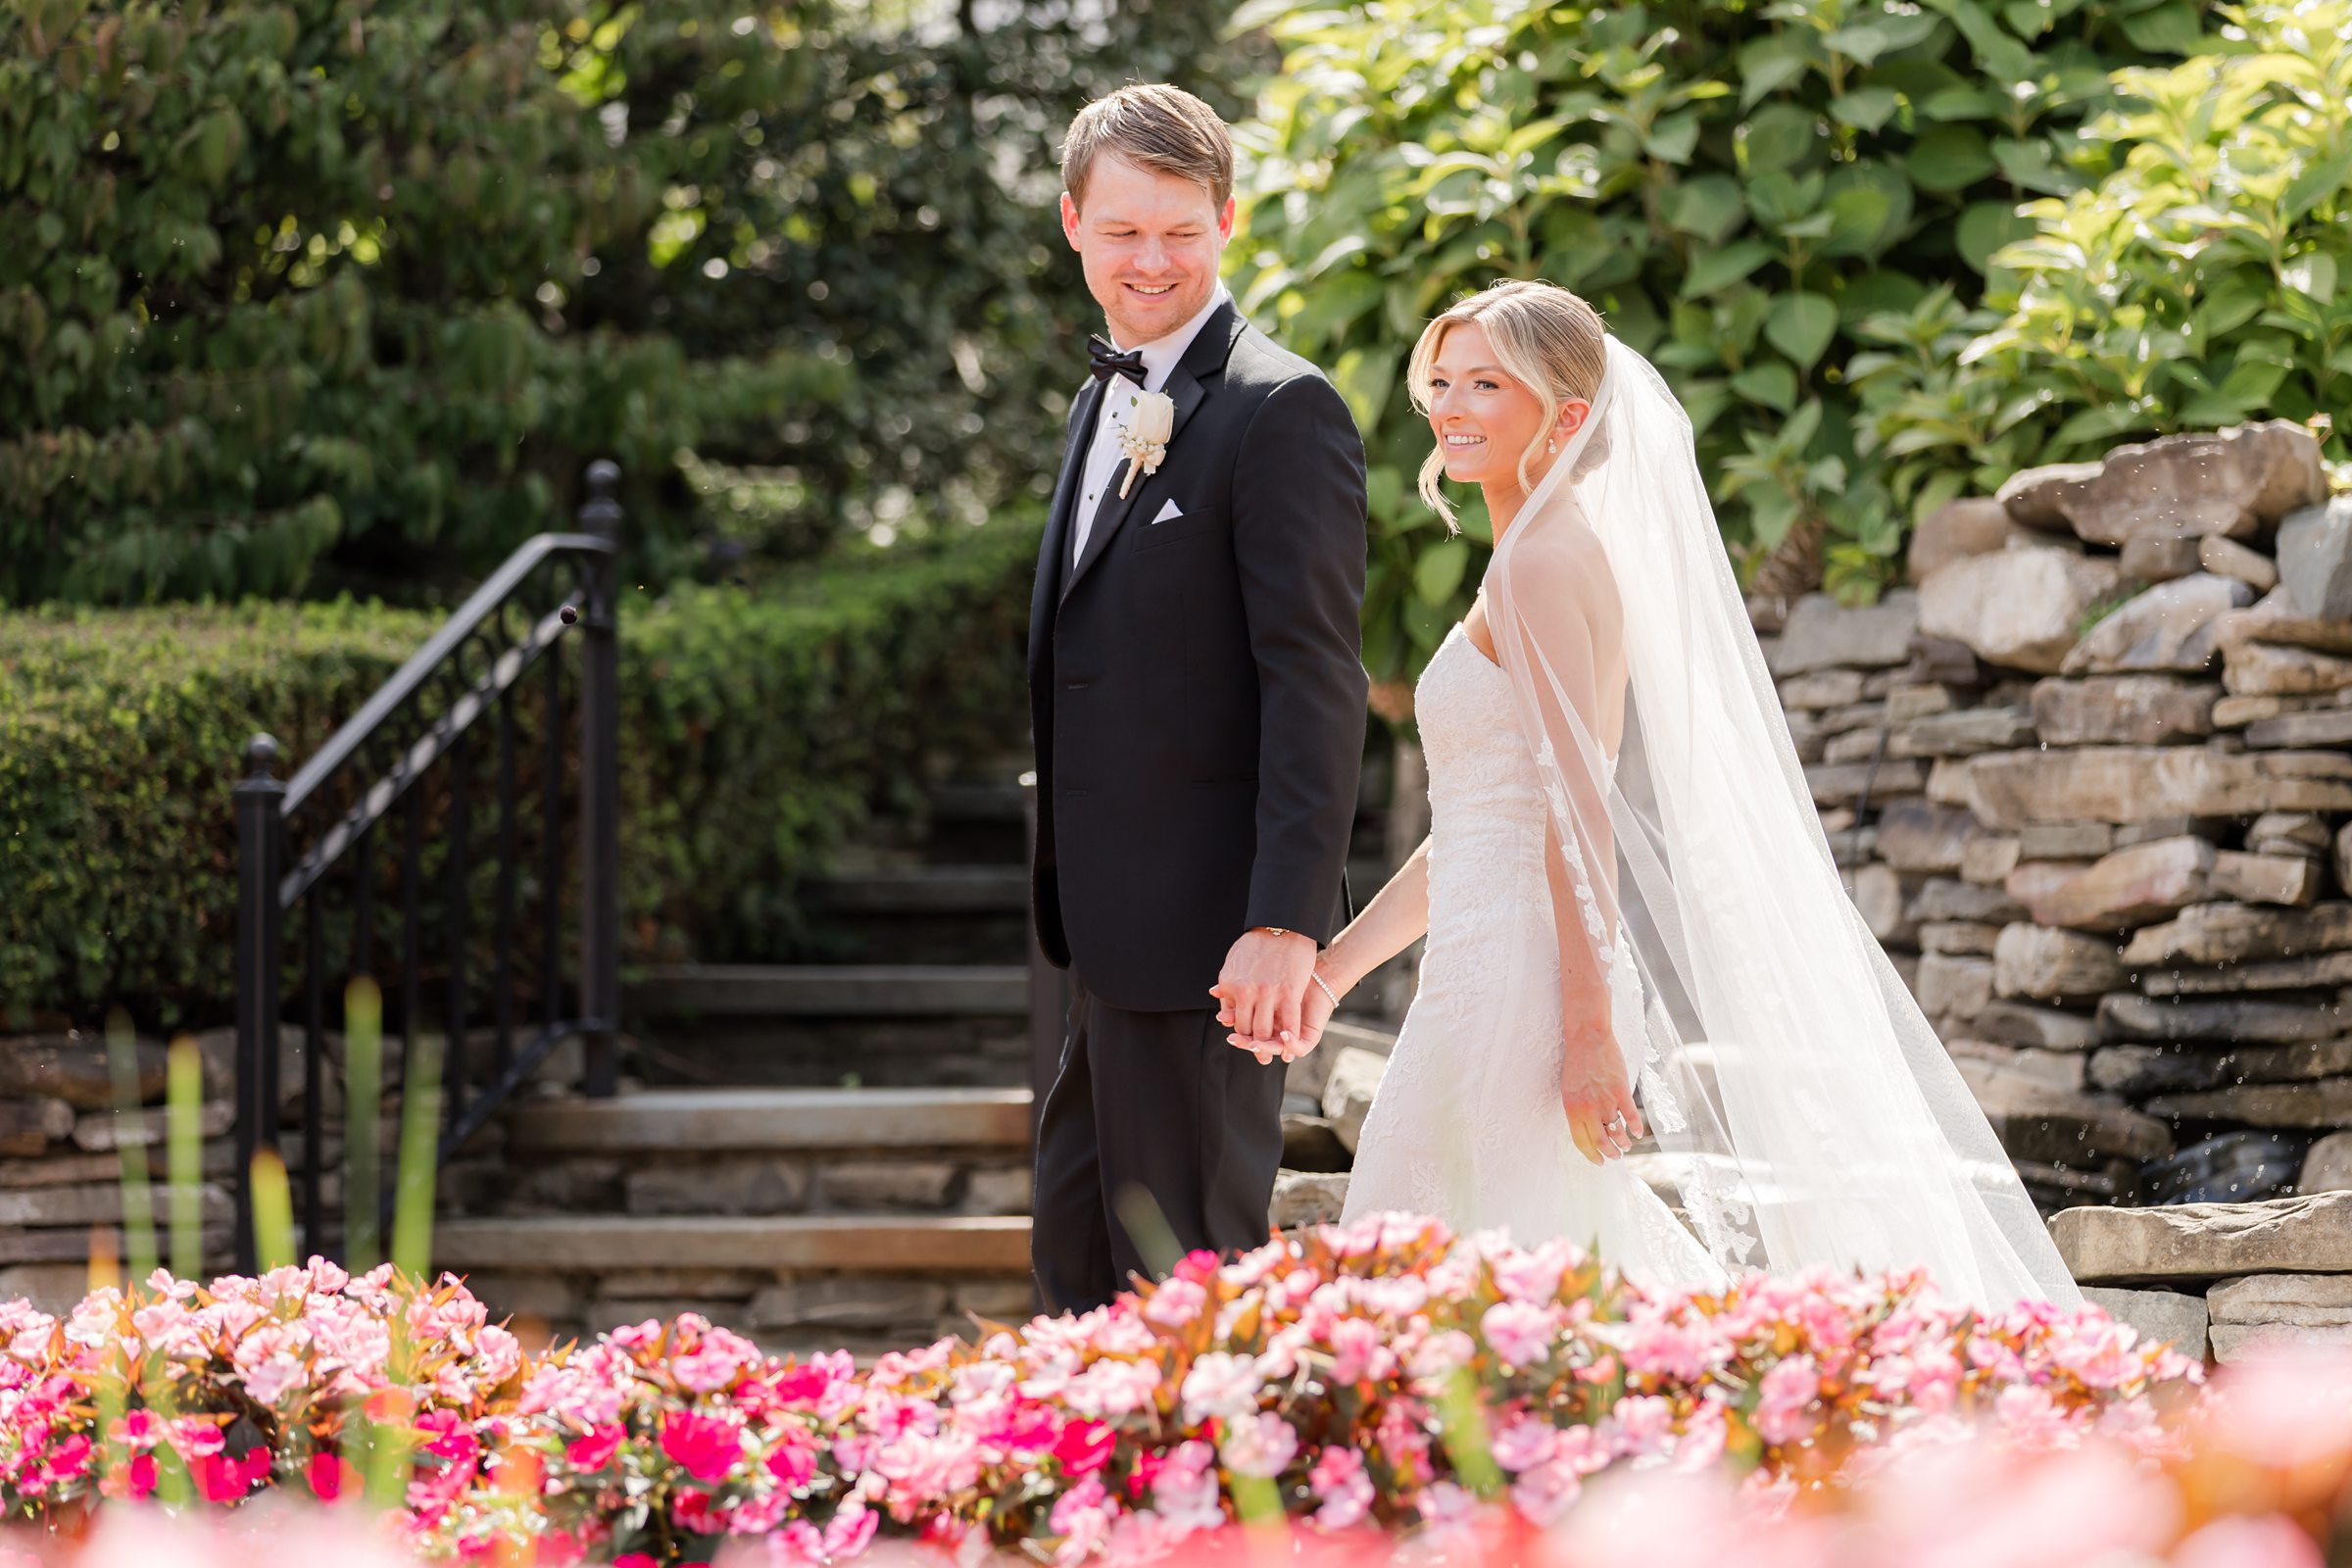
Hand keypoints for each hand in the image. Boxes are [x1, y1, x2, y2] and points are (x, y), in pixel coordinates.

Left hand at [1210, 928, 1316, 1050]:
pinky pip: (1288, 1023)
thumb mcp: (1234, 960)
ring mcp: (1267, 993)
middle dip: (1254, 1045)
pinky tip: (1291, 1042)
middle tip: (1260, 1057)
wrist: (1283, 925)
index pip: (1233, 1018)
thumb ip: (1226, 981)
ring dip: (1269, 1046)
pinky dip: (1289, 1037)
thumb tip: (1215, 995)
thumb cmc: (1259, 942)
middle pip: (1247, 1029)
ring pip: (1264, 1030)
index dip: (1241, 1032)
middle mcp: (1245, 992)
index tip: (1247, 1041)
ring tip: (1274, 1053)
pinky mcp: (1288, 993)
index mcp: (1229, 984)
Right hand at [1228, 964, 1339, 1063]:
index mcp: (1263, 1022)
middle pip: (1255, 1042)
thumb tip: (1214, 991)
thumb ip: (1239, 988)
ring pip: (1273, 1048)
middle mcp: (1277, 1033)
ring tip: (1253, 1042)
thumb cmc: (1288, 965)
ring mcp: (1292, 1039)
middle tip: (1232, 1037)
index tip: (1222, 1018)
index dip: (1234, 1024)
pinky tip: (1284, 1036)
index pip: (1245, 1029)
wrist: (1317, 965)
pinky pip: (1299, 1047)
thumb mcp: (1262, 977)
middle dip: (1244, 1041)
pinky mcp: (1308, 1037)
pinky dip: (1291, 1044)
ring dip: (1262, 1047)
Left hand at [1560, 1013, 1642, 1164]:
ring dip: (1622, 1143)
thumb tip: (1586, 1128)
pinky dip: (1634, 1128)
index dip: (1591, 1155)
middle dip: (1609, 1154)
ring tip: (1625, 1147)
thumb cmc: (1577, 1064)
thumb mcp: (1568, 1090)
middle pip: (1600, 1142)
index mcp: (1572, 1109)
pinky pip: (1630, 1116)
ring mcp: (1605, 1101)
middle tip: (1615, 1157)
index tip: (1598, 1161)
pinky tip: (1636, 1133)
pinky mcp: (1620, 1091)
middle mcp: (1588, 1109)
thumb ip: (1576, 1110)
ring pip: (1617, 1132)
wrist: (1587, 1039)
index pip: (1581, 1142)